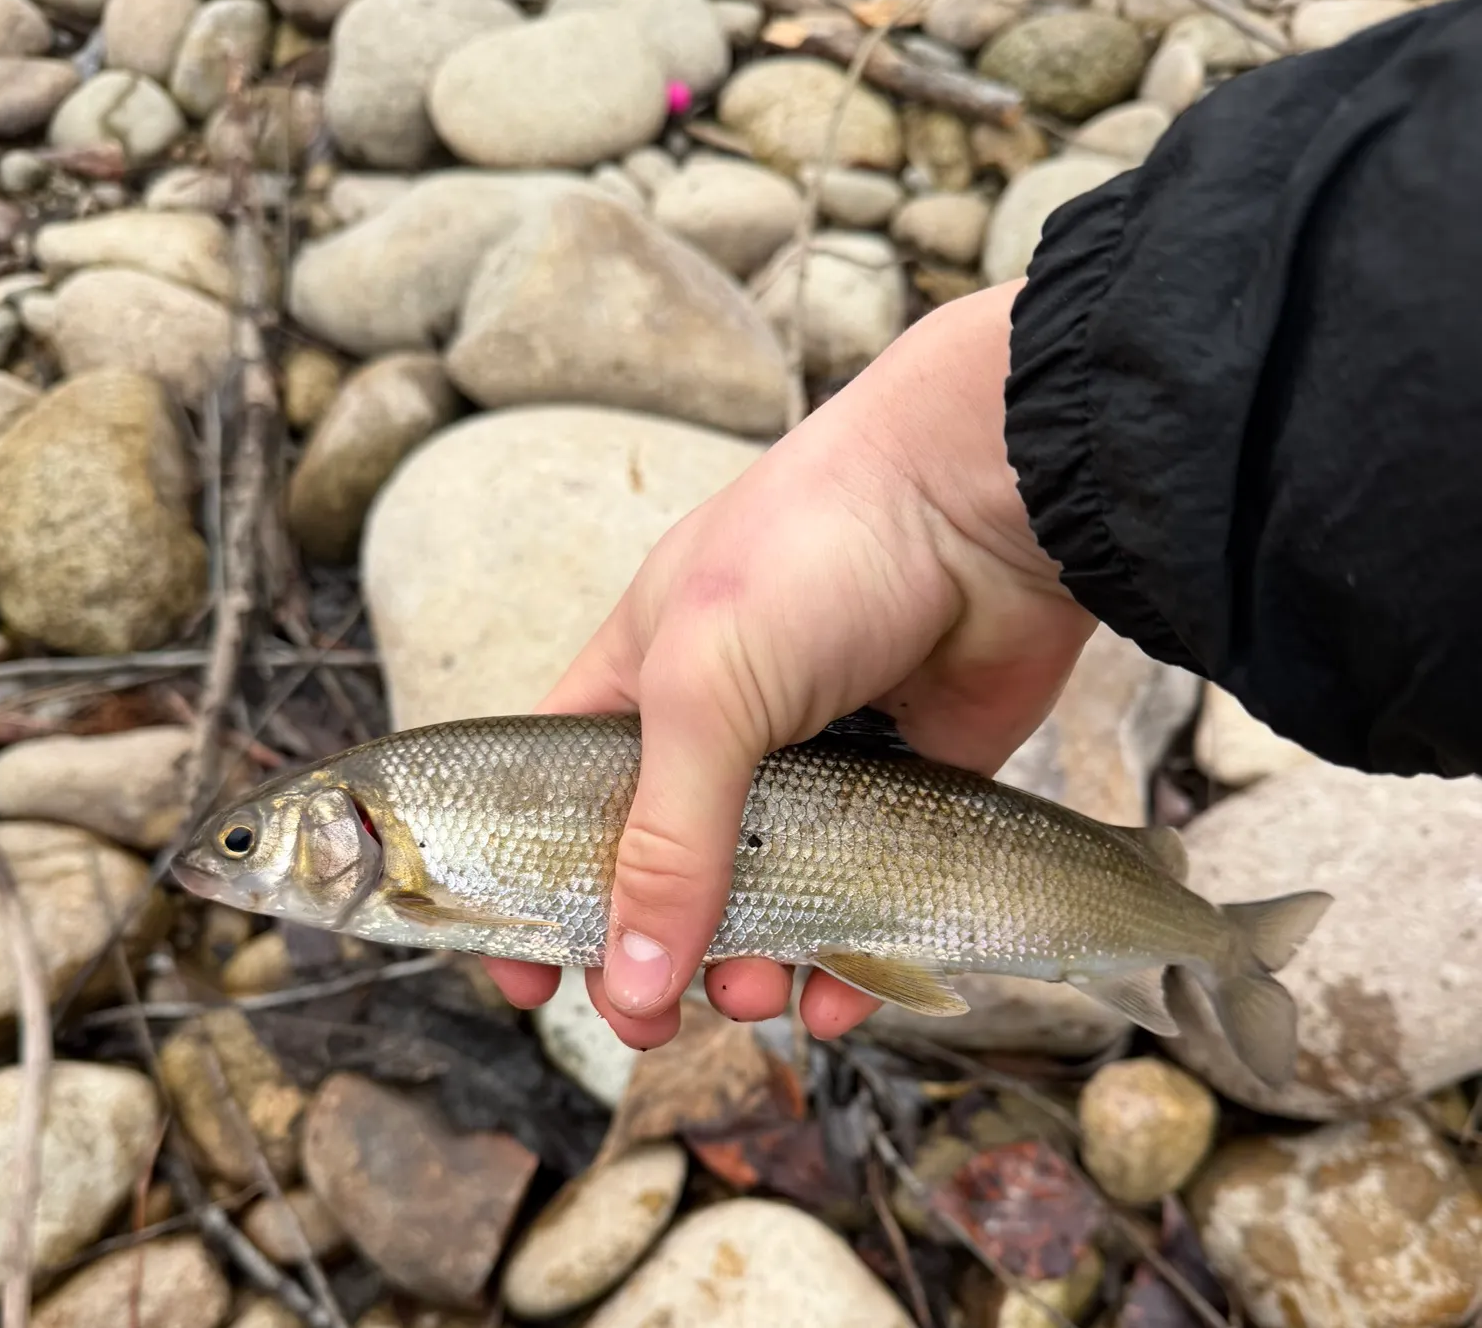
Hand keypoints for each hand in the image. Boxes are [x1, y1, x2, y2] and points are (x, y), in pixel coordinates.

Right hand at [483, 280, 1097, 1047]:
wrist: (989, 500)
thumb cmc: (814, 551)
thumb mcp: (703, 686)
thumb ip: (665, 835)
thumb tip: (631, 978)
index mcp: (639, 680)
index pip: (558, 800)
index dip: (534, 886)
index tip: (525, 974)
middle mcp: (720, 727)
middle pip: (662, 867)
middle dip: (649, 949)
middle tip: (652, 1016)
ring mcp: (816, 762)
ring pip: (765, 897)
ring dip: (750, 962)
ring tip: (757, 991)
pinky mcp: (908, 791)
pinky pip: (867, 896)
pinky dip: (849, 959)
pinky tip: (838, 996)